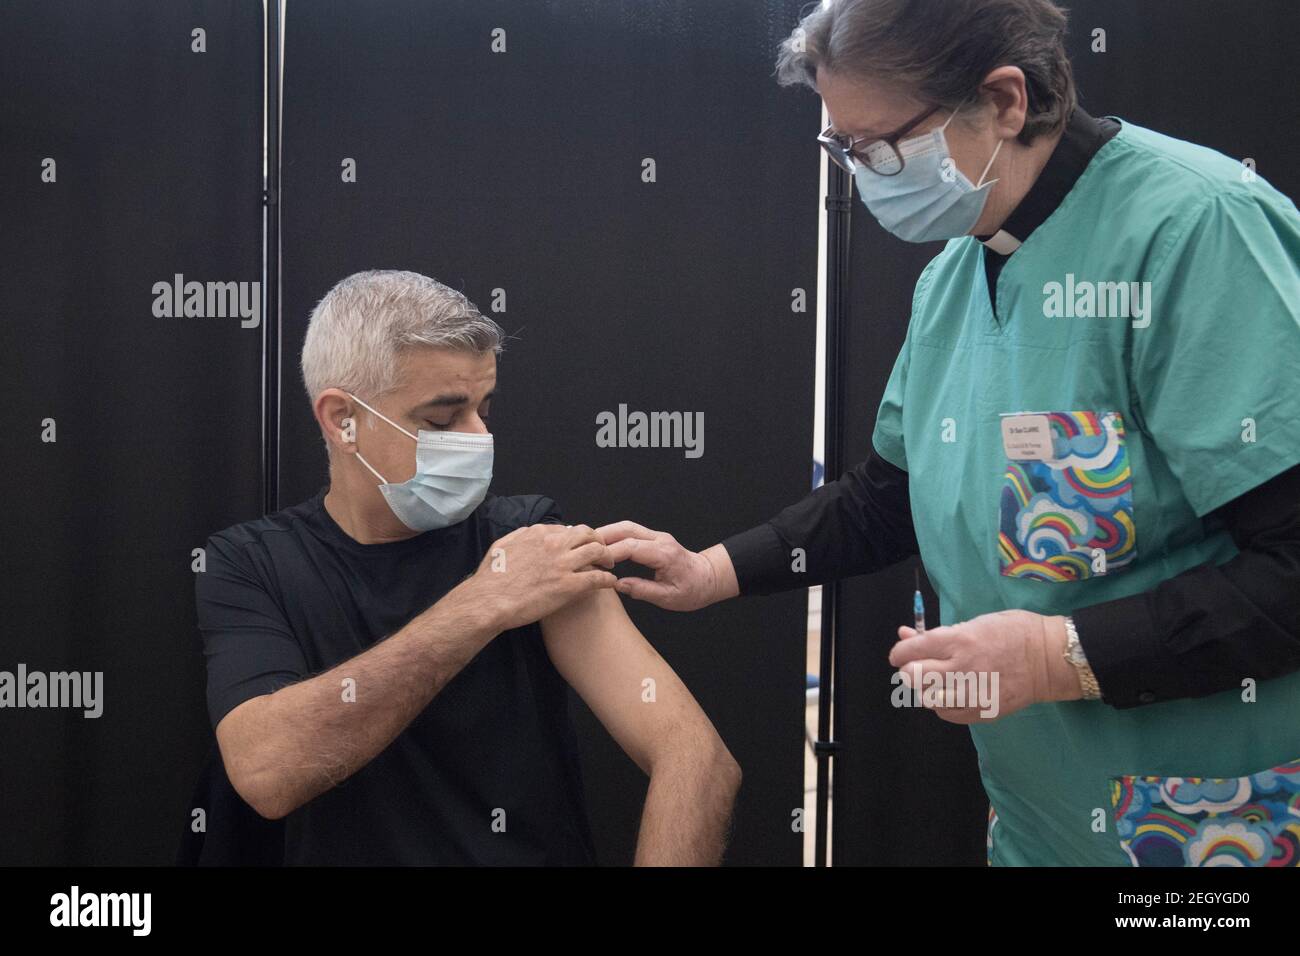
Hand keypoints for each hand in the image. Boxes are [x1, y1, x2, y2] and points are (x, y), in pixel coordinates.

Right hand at [465, 524, 616, 631]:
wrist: (489, 601)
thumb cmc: (491, 578)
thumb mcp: (502, 546)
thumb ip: (520, 536)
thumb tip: (531, 533)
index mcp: (539, 533)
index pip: (567, 529)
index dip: (576, 538)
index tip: (579, 546)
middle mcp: (554, 544)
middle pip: (588, 534)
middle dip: (597, 540)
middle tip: (601, 551)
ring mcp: (563, 564)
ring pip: (597, 551)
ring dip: (607, 557)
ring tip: (609, 564)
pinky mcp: (570, 585)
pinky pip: (598, 578)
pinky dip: (607, 579)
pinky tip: (610, 583)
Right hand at [596, 521, 732, 610]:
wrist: (709, 578)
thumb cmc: (692, 590)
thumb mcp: (669, 598)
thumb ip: (643, 591)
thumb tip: (618, 585)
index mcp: (664, 554)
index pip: (631, 547)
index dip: (609, 553)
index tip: (593, 563)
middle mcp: (660, 540)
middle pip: (626, 529)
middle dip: (602, 536)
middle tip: (581, 546)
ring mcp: (657, 536)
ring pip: (627, 527)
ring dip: (606, 532)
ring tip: (586, 544)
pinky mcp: (653, 538)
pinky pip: (630, 532)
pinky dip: (614, 535)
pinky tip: (600, 544)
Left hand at [888, 610, 1080, 723]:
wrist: (1049, 659)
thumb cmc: (1013, 632)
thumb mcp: (975, 622)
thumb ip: (937, 633)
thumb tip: (905, 635)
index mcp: (959, 640)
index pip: (912, 651)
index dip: (899, 653)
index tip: (899, 655)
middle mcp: (961, 668)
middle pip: (913, 678)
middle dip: (910, 671)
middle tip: (918, 667)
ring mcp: (971, 693)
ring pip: (927, 698)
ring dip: (926, 689)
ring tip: (939, 680)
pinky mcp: (981, 711)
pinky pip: (946, 714)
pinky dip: (942, 704)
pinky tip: (952, 693)